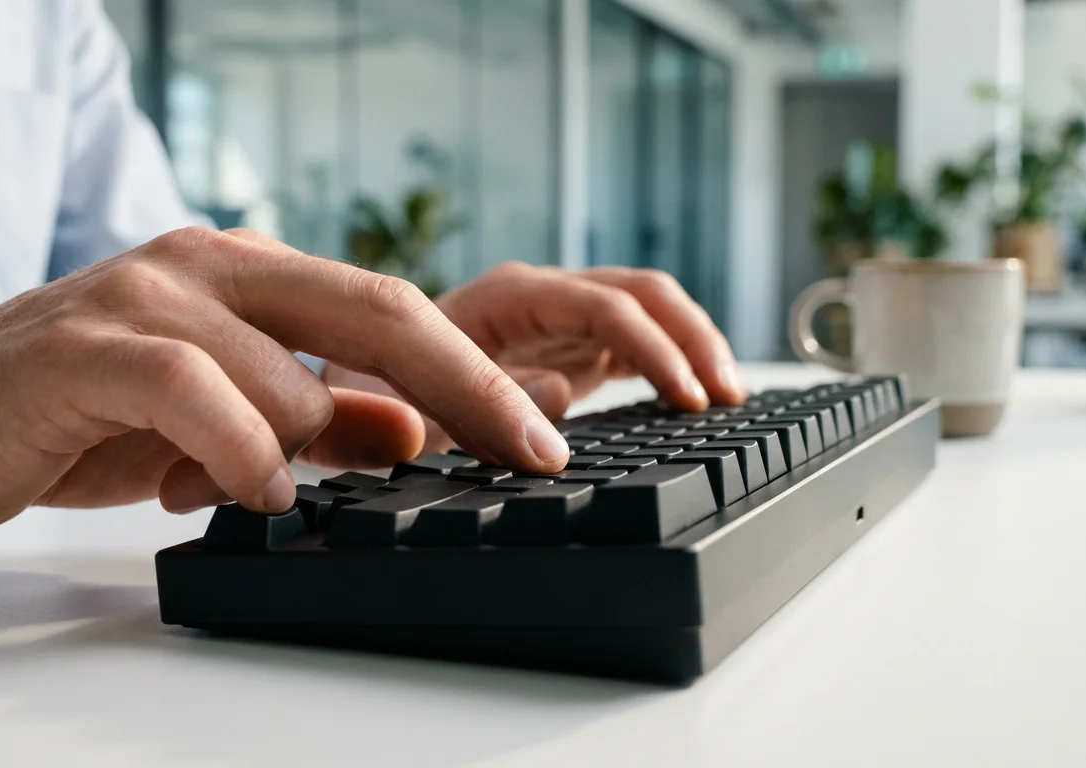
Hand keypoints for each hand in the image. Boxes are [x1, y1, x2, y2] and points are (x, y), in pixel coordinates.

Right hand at [0, 228, 569, 535]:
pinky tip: (247, 490)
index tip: (539, 435)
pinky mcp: (88, 347)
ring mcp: (148, 297)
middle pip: (378, 311)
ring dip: (303, 451)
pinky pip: (201, 396)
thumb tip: (412, 433)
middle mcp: (209, 267)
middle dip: (467, 388)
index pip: (391, 311)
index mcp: (249, 276)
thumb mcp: (222, 421)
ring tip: (262, 488)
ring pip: (289, 374)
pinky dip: (240, 454)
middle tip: (529, 451)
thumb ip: (318, 420)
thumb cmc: (79, 416)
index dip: (475, 374)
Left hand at [325, 262, 744, 452]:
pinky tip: (698, 399)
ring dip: (693, 346)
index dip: (649, 348)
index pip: (599, 306)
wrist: (355, 387)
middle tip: (726, 397)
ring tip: (730, 398)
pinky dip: (673, 364)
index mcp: (503, 299)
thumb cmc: (372, 393)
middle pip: (639, 293)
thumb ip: (472, 401)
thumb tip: (556, 396)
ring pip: (648, 310)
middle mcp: (539, 298)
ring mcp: (558, 320)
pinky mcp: (569, 348)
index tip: (684, 399)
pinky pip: (636, 342)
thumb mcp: (405, 405)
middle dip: (690, 338)